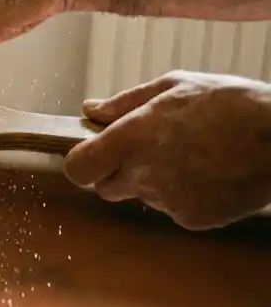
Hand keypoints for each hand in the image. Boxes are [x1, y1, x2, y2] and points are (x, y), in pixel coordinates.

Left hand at [65, 70, 270, 229]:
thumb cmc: (229, 103)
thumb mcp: (173, 86)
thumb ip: (124, 102)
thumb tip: (90, 110)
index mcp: (132, 139)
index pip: (78, 169)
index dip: (82, 162)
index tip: (94, 153)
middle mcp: (144, 175)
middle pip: (105, 187)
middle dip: (116, 172)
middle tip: (150, 148)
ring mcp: (168, 202)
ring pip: (142, 196)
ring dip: (153, 180)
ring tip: (191, 153)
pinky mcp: (192, 220)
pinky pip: (172, 209)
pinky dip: (183, 194)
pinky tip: (209, 172)